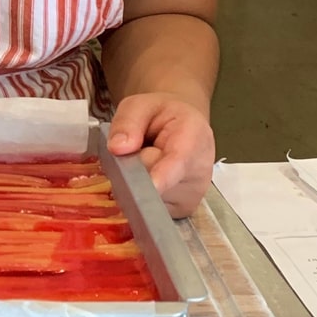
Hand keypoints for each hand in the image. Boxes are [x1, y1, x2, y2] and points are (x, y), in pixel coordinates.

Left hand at [106, 94, 215, 218]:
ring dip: (137, 181)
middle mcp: (199, 172)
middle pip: (153, 182)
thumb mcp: (140, 105)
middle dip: (134, 168)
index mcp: (194, 137)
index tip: (150, 186)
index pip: (178, 162)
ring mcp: (191, 196)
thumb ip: (128, 121)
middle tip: (136, 149)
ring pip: (150, 197)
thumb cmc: (161, 114)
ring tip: (148, 160)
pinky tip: (150, 176)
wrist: (181, 126)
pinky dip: (142, 194)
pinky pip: (150, 207)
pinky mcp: (180, 211)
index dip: (162, 176)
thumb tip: (117, 148)